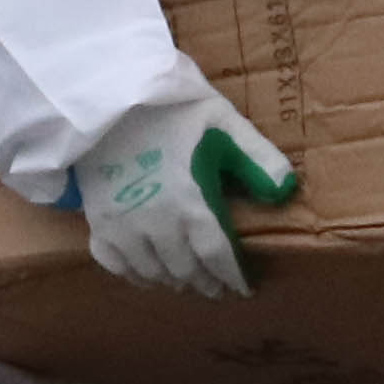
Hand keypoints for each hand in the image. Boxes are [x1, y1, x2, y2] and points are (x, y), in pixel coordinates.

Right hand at [76, 80, 299, 297]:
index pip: (217, 258)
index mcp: (192, 205)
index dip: (232, 278)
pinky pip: (114, 264)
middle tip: (215, 287)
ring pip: (151, 273)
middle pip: (185, 271)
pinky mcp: (97, 221)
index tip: (243, 290)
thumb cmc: (171, 107)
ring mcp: (122, 227)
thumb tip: (287, 192)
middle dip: (204, 282)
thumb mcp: (224, 122)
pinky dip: (133, 274)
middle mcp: (157, 225)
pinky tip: (145, 272)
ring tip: (186, 281)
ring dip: (172, 281)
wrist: (110, 93)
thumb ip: (258, 158)